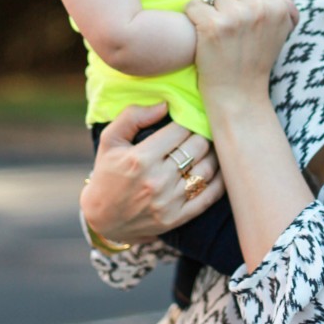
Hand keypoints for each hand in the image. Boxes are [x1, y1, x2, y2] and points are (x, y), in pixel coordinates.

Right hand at [81, 103, 223, 244]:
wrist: (102, 218)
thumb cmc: (107, 173)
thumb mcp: (110, 140)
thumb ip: (133, 116)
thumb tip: (165, 105)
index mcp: (141, 158)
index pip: (180, 130)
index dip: (188, 120)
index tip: (190, 118)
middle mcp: (157, 180)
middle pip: (198, 146)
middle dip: (203, 134)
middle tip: (204, 130)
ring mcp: (168, 201)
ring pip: (207, 169)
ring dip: (214, 154)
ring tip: (212, 146)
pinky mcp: (177, 218)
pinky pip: (209, 196)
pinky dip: (220, 181)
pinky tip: (221, 169)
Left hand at [185, 0, 298, 113]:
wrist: (239, 95)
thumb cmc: (256, 60)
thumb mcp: (280, 31)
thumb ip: (280, 4)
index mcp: (279, 6)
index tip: (241, 9)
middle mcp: (260, 8)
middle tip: (227, 22)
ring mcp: (236, 16)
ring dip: (208, 6)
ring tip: (215, 28)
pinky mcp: (212, 26)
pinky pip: (193, 4)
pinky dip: (192, 16)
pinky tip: (201, 33)